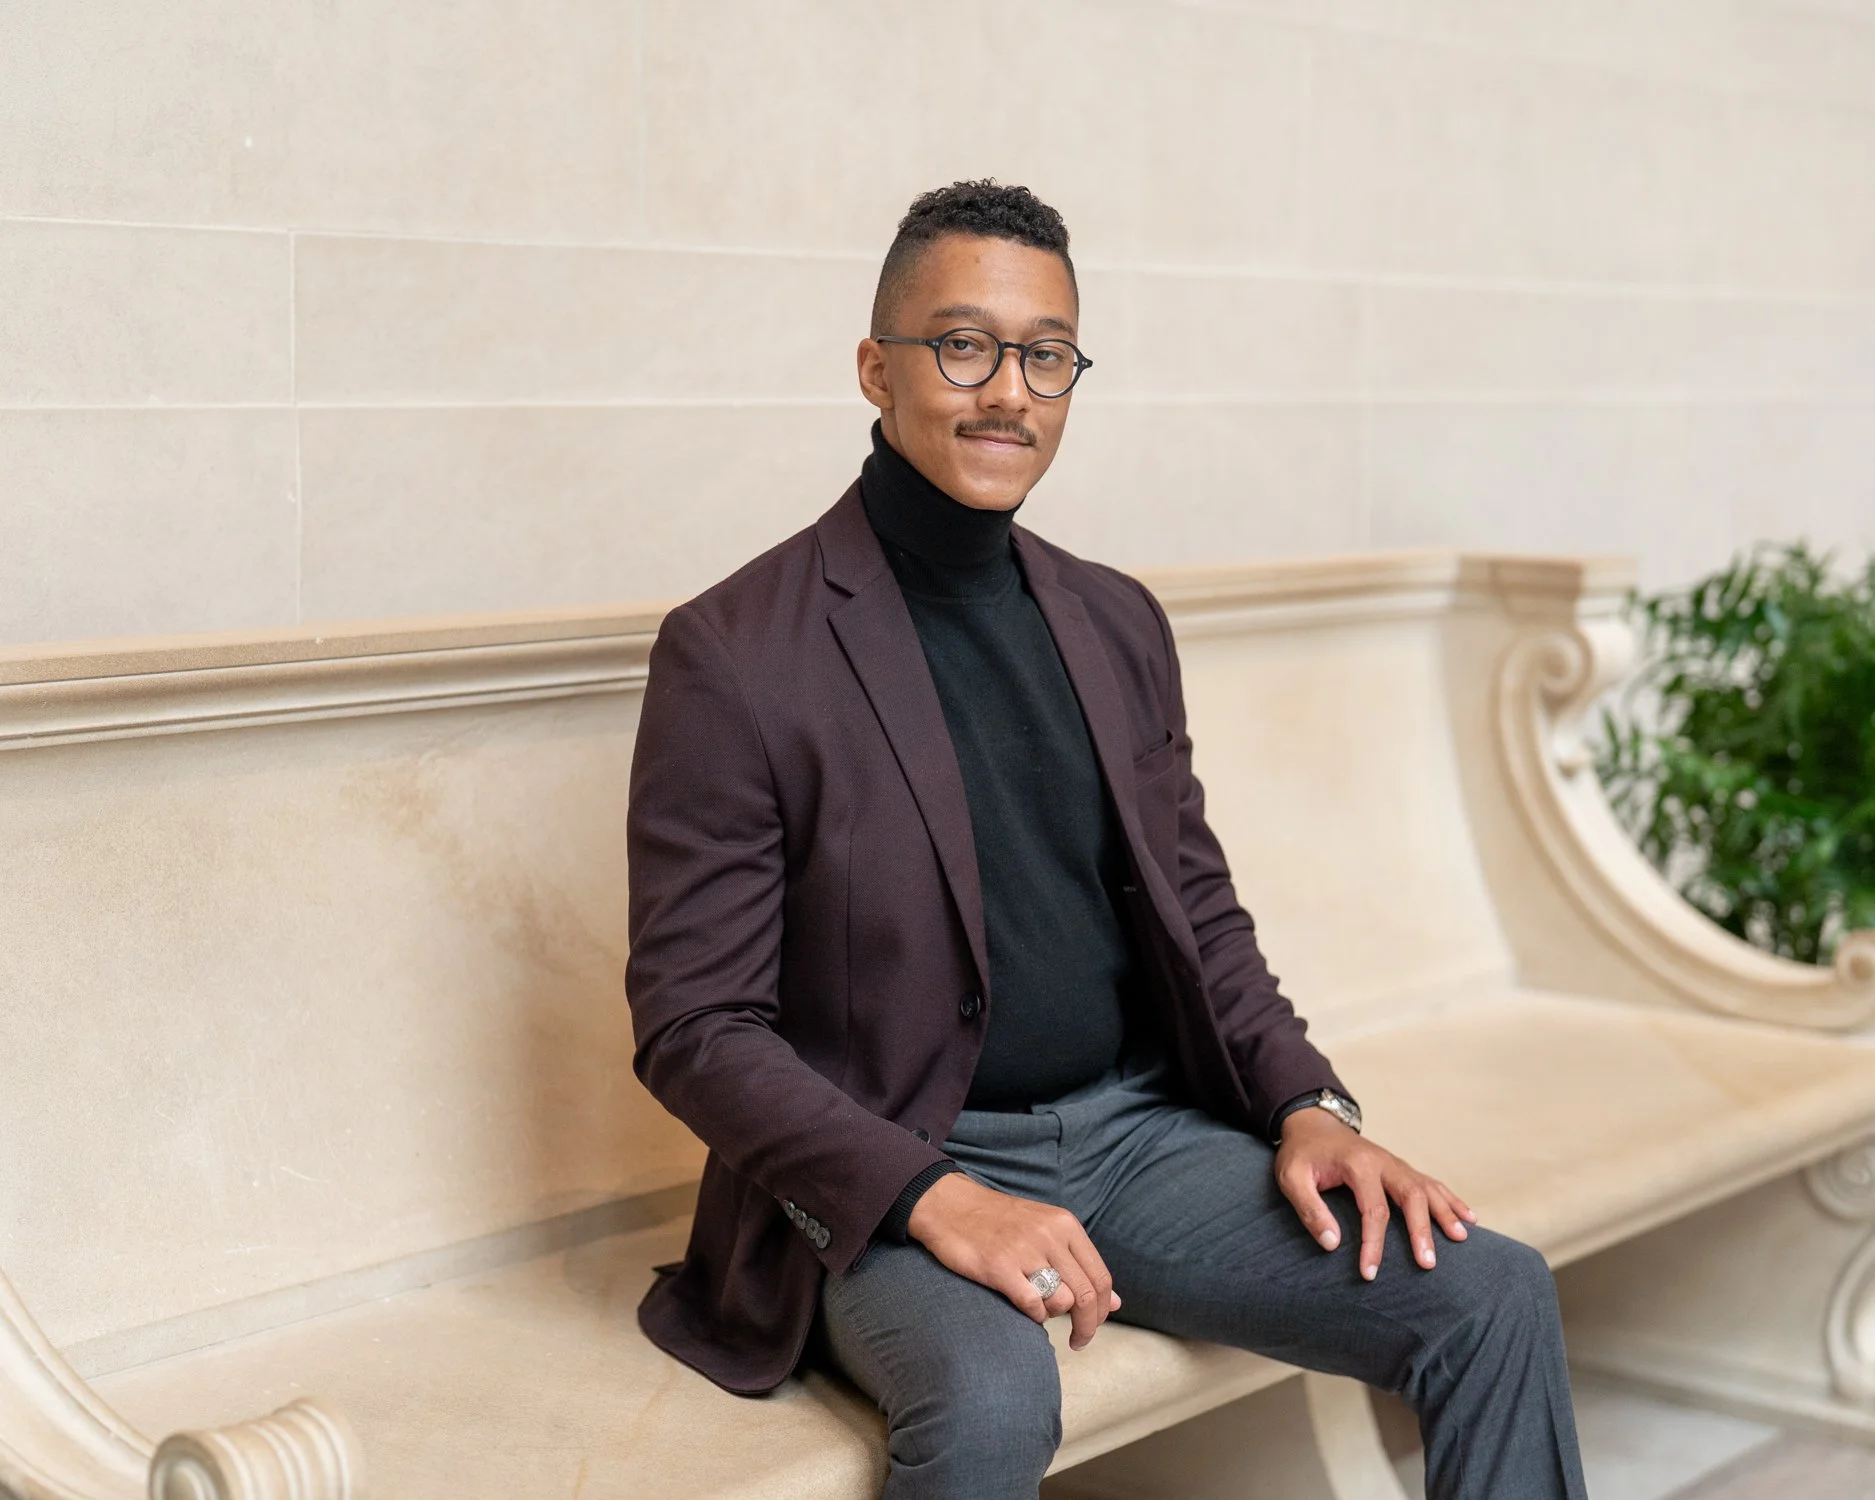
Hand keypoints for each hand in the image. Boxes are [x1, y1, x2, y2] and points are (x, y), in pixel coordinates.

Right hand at [905, 1172, 1121, 1349]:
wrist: (950, 1205)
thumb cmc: (1000, 1222)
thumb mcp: (1047, 1230)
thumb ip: (1080, 1263)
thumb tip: (1116, 1303)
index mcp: (1065, 1225)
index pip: (1100, 1277)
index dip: (1102, 1310)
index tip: (1094, 1325)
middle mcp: (1049, 1235)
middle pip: (1086, 1295)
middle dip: (1087, 1326)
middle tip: (1078, 1341)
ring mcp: (1024, 1250)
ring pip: (1061, 1302)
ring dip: (1054, 1315)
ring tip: (1040, 1309)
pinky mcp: (999, 1267)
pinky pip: (1032, 1305)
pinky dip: (1034, 1315)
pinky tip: (1026, 1309)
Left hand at [1274, 1110, 1477, 1280]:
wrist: (1312, 1124)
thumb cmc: (1301, 1154)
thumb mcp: (1291, 1178)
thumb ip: (1309, 1209)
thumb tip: (1332, 1244)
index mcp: (1357, 1165)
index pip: (1373, 1210)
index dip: (1373, 1244)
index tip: (1370, 1273)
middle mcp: (1383, 1162)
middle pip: (1411, 1196)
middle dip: (1421, 1230)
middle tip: (1427, 1264)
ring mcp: (1395, 1163)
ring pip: (1427, 1188)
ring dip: (1445, 1213)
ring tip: (1461, 1239)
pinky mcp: (1400, 1167)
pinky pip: (1431, 1183)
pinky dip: (1451, 1200)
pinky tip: (1469, 1218)